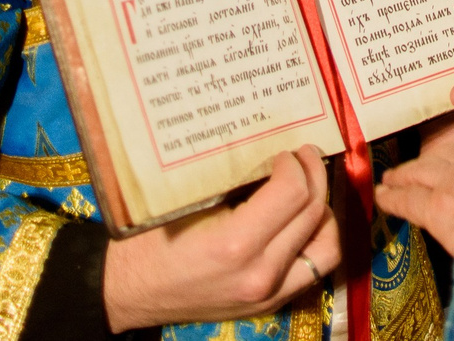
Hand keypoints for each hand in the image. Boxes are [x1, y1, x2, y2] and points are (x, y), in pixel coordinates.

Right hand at [103, 145, 342, 329]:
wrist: (127, 293)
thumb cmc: (147, 242)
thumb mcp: (185, 201)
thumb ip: (232, 179)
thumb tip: (267, 147)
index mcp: (235, 244)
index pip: (292, 192)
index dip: (294, 163)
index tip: (284, 151)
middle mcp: (259, 273)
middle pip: (312, 213)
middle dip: (313, 176)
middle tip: (303, 156)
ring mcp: (267, 295)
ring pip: (325, 247)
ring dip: (323, 212)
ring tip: (310, 189)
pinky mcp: (268, 305)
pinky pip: (312, 270)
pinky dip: (314, 241)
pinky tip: (301, 221)